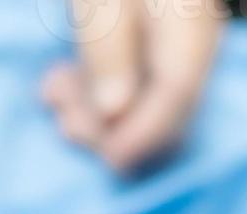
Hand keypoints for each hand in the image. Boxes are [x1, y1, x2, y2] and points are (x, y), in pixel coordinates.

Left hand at [41, 0, 226, 171]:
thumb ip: (107, 44)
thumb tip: (115, 113)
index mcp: (188, 19)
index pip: (179, 90)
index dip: (147, 134)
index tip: (113, 162)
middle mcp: (191, 29)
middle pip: (168, 99)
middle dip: (116, 124)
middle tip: (65, 127)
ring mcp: (174, 30)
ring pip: (148, 90)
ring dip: (99, 106)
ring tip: (55, 98)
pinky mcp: (150, 28)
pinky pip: (135, 71)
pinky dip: (98, 84)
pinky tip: (61, 83)